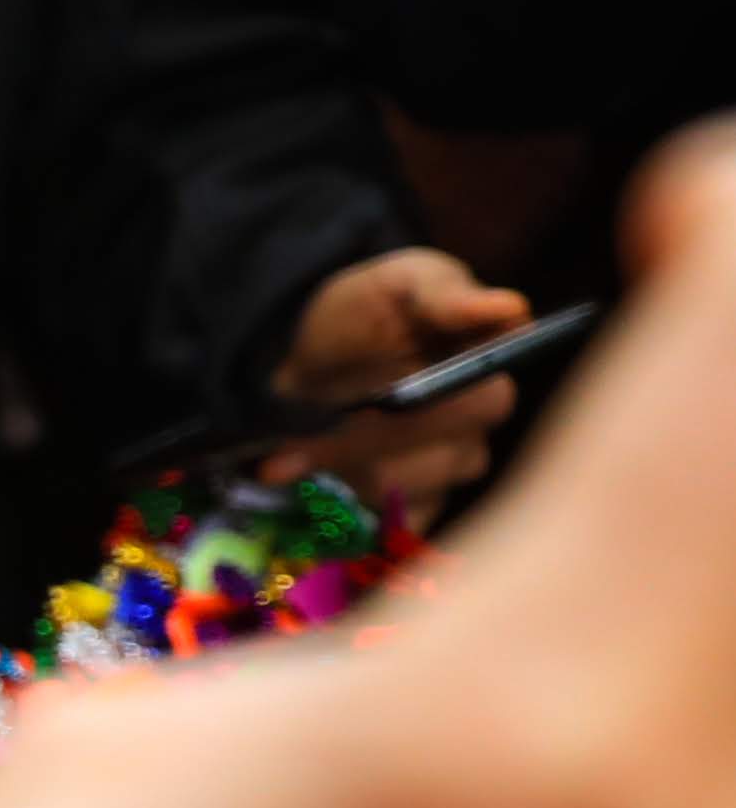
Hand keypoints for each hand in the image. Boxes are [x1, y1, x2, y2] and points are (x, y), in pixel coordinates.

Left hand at [264, 245, 531, 518]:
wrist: (305, 348)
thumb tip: (511, 306)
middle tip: (305, 434)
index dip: (432, 412)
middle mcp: (477, 425)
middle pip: (449, 457)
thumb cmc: (364, 310)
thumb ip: (447, 296)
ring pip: (416, 490)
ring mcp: (448, 467)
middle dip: (373, 444)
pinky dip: (354, 510)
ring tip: (296, 448)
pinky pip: (401, 525)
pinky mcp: (414, 503)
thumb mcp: (400, 282)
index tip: (378, 405)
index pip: (487, 402)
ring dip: (353, 471)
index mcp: (489, 367)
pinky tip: (316, 484)